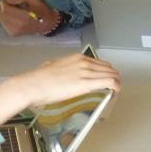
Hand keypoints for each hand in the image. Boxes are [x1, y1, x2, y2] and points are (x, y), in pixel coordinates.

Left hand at [0, 0, 59, 36]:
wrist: (47, 24)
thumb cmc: (42, 10)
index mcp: (23, 18)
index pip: (5, 9)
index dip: (4, 1)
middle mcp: (17, 27)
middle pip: (0, 14)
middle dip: (2, 6)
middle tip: (8, 2)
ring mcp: (14, 32)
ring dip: (2, 12)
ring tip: (10, 8)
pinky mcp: (12, 34)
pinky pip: (2, 23)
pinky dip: (4, 17)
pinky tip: (11, 15)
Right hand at [0, 53, 119, 124]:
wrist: (34, 84)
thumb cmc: (39, 78)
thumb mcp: (54, 67)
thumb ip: (64, 69)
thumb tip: (64, 75)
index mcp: (77, 58)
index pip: (100, 63)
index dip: (105, 72)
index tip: (105, 79)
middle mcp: (84, 62)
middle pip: (109, 68)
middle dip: (114, 77)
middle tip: (112, 87)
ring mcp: (87, 72)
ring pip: (112, 74)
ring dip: (116, 83)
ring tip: (115, 92)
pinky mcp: (87, 84)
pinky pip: (110, 82)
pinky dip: (116, 87)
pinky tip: (115, 93)